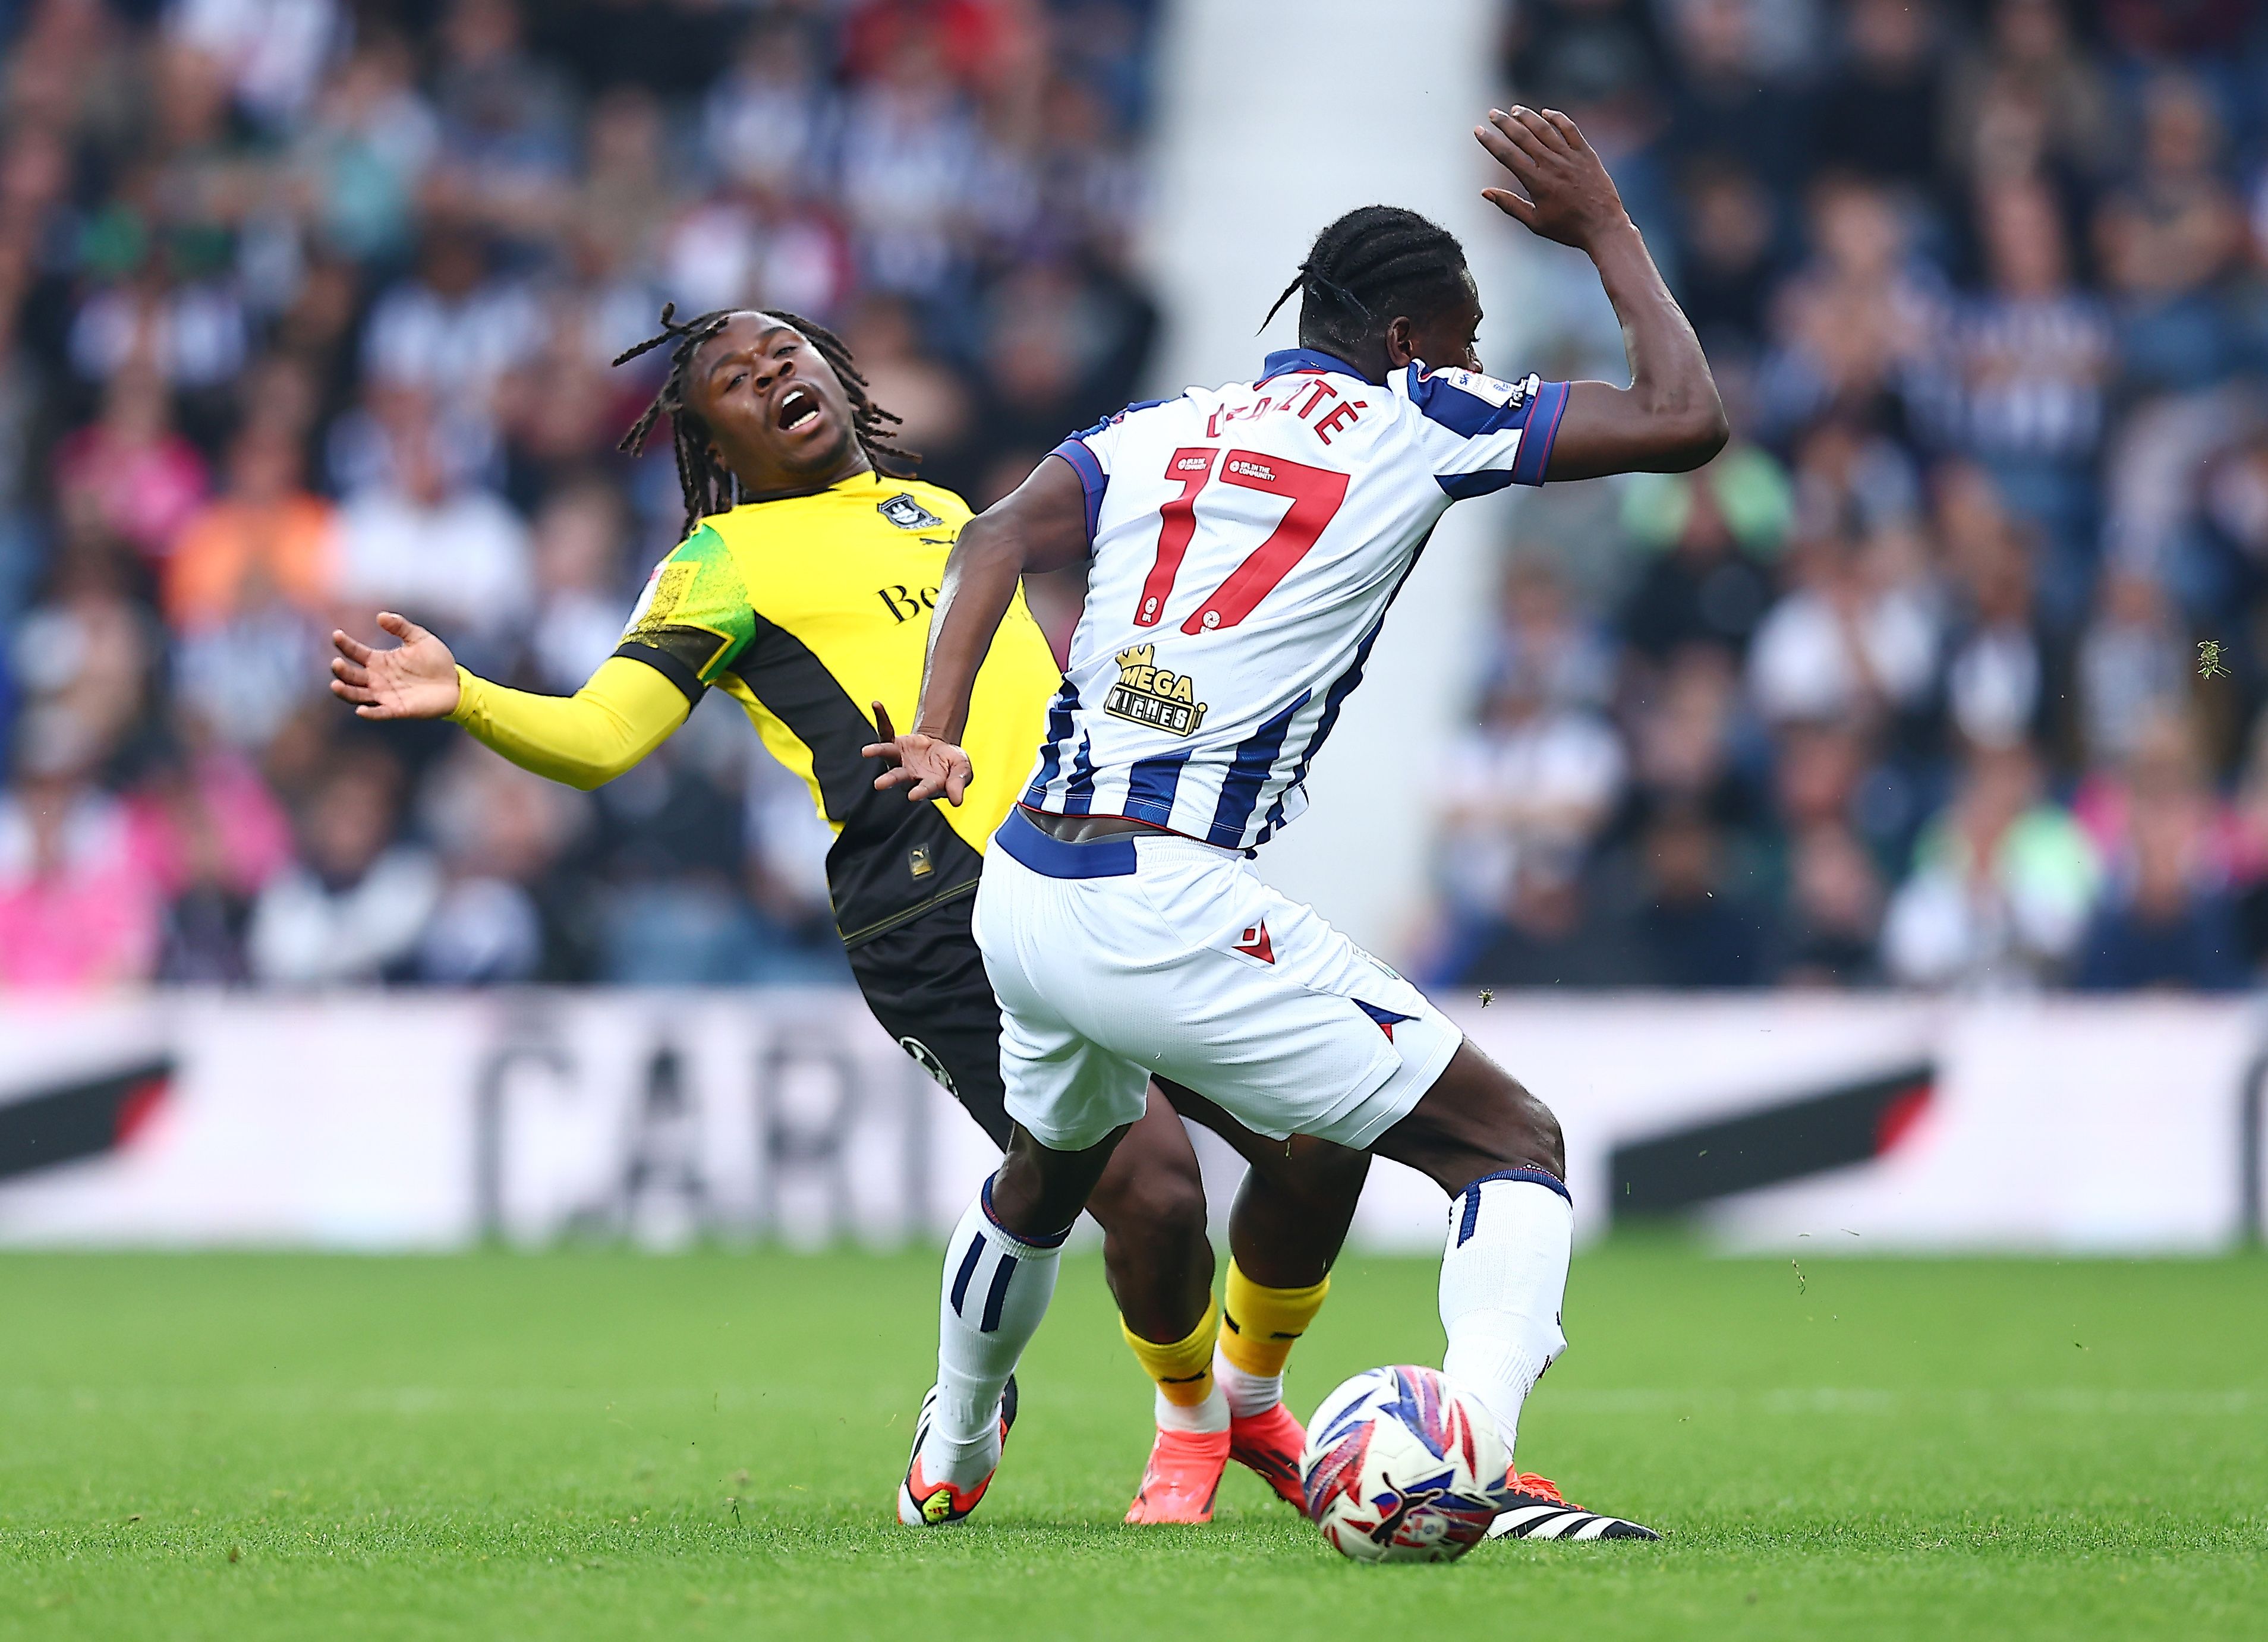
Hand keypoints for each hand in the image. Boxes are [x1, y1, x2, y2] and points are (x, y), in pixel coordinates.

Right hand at [329, 612, 460, 719]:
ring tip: (335, 685)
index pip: (356, 652)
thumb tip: (380, 616)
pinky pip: (380, 712)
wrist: (455, 683)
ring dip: (345, 691)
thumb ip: (401, 627)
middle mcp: (377, 678)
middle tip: (336, 663)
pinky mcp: (398, 709)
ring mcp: (386, 694)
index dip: (345, 644)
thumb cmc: (436, 660)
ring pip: (358, 695)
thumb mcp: (420, 639)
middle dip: (341, 670)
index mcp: (380, 660)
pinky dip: (370, 713)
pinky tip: (361, 710)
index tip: (337, 635)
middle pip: (351, 675)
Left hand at [861, 699, 972, 805]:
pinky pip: (885, 731)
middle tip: (879, 784)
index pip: (924, 789)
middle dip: (890, 780)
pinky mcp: (893, 743)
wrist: (941, 748)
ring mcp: (898, 760)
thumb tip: (957, 802)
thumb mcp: (962, 770)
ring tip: (866, 751)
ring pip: (887, 756)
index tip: (913, 796)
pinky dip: (882, 719)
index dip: (920, 792)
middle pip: (898, 777)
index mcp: (928, 785)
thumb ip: (958, 783)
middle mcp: (909, 776)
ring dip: (877, 752)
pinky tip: (877, 705)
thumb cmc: (952, 764)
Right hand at [1474, 107, 1628, 250]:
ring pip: (1545, 129)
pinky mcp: (1586, 153)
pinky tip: (1546, 113)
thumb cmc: (1568, 228)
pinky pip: (1570, 129)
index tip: (1478, 130)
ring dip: (1527, 117)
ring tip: (1515, 110)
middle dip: (1504, 123)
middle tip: (1492, 113)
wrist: (1604, 226)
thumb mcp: (1535, 222)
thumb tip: (1485, 192)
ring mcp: (1570, 157)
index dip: (1490, 141)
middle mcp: (1552, 165)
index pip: (1507, 156)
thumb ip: (1510, 205)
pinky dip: (1557, 119)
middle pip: (1523, 137)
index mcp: (1537, 183)